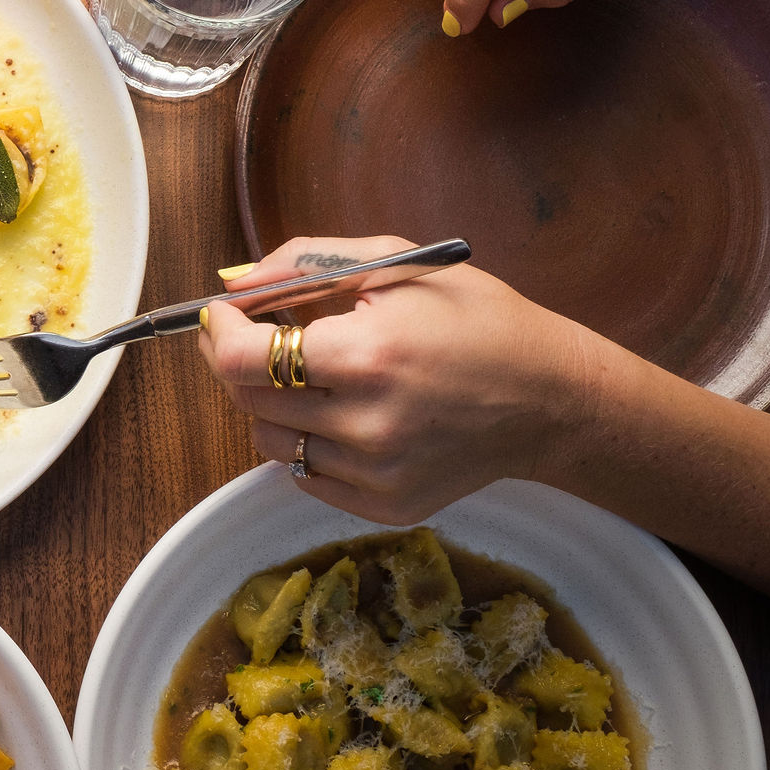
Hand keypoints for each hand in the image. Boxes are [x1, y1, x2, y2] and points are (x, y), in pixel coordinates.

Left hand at [198, 235, 612, 523]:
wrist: (551, 399)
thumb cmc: (475, 320)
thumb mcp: (396, 263)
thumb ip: (304, 264)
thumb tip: (233, 284)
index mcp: (369, 356)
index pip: (247, 359)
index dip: (218, 332)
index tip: (219, 313)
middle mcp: (368, 424)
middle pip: (248, 398)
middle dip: (239, 360)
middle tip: (260, 334)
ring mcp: (377, 473)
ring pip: (269, 439)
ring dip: (271, 402)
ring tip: (315, 376)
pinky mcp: (386, 506)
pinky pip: (304, 474)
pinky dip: (305, 441)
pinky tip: (344, 414)